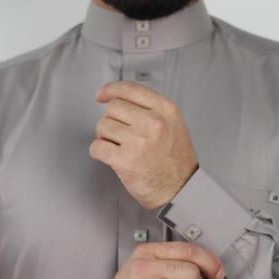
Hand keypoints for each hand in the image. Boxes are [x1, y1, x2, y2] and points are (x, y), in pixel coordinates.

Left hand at [90, 81, 197, 209]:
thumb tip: (121, 99)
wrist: (180, 190)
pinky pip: (97, 147)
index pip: (130, 89)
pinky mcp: (125, 160)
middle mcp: (152, 123)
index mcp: (165, 110)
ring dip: (105, 137)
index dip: (111, 90)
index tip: (102, 95)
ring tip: (118, 146)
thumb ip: (152, 109)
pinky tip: (110, 156)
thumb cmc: (177, 161)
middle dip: (112, 120)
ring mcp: (138, 141)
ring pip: (102, 126)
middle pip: (113, 107)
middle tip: (119, 133)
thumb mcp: (174, 124)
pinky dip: (98, 152)